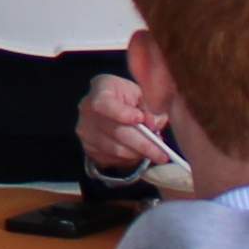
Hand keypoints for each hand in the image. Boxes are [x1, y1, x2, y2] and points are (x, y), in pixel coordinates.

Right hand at [73, 69, 177, 183]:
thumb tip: (154, 124)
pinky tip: (138, 152)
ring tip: (155, 152)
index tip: (140, 119)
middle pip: (116, 132)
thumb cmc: (127, 96)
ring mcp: (86, 131)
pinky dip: (130, 159)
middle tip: (162, 153)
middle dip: (143, 144)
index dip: (122, 113)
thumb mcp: (141, 93)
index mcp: (101, 89)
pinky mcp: (89, 148)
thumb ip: (149, 107)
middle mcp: (87, 111)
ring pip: (116, 150)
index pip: (104, 104)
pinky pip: (113, 159)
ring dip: (139, 153)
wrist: (109, 103)